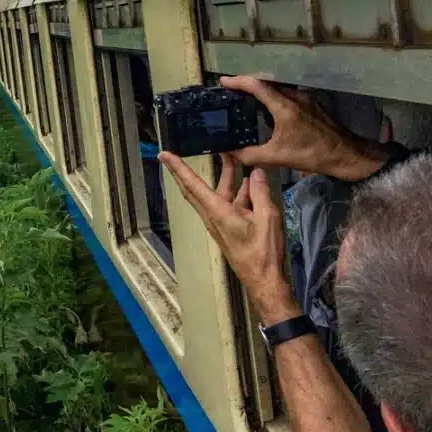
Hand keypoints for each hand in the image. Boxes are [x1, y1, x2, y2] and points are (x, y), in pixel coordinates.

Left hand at [159, 152, 297, 323]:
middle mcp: (212, 215)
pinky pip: (227, 203)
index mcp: (217, 211)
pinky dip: (236, 192)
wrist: (263, 279)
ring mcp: (219, 222)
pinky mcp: (228, 227)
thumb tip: (255, 172)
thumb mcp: (266, 218)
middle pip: (195, 188)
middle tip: (181, 152)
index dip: (178, 168)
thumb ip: (260, 193)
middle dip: (188, 169)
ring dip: (224, 177)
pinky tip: (249, 183)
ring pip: (216, 194)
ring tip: (233, 158)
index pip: (192, 184)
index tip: (164, 155)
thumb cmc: (262, 251)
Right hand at [220, 75, 388, 181]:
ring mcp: (305, 99)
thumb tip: (229, 153)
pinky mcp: (312, 104)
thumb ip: (251, 155)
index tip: (222, 82)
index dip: (238, 81)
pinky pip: (287, 94)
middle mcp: (295, 97)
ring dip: (261, 90)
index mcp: (284, 106)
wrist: (348, 155)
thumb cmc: (313, 154)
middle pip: (266, 83)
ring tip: (245, 99)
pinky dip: (273, 96)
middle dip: (246, 84)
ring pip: (278, 88)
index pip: (257, 86)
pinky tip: (268, 110)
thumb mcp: (278, 157)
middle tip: (230, 91)